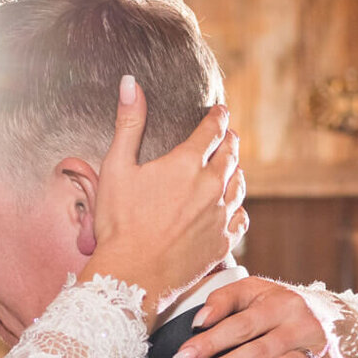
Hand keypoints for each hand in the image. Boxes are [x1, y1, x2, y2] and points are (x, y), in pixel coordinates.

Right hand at [83, 76, 246, 324]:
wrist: (133, 275)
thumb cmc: (118, 223)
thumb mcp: (116, 167)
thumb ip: (128, 123)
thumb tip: (130, 82)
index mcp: (186, 163)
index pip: (212, 130)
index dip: (217, 117)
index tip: (220, 111)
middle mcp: (210, 186)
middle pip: (230, 155)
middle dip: (230, 141)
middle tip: (229, 136)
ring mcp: (220, 215)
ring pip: (239, 185)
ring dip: (237, 171)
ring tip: (233, 167)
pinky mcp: (222, 242)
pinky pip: (241, 219)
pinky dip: (239, 208)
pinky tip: (235, 208)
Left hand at [173, 277, 348, 357]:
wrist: (342, 320)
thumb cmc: (283, 307)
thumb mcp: (257, 291)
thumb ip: (225, 298)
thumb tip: (199, 321)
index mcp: (280, 302)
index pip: (240, 324)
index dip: (209, 341)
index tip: (182, 357)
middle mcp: (302, 324)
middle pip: (258, 347)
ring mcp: (320, 349)